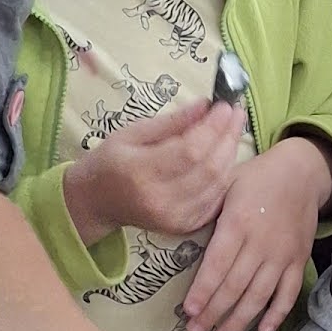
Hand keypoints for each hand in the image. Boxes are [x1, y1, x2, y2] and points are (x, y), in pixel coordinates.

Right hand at [63, 97, 243, 244]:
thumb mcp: (131, 133)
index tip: (225, 106)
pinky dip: (225, 176)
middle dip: (228, 136)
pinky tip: (224, 156)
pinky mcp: (183, 226)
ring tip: (232, 130)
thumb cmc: (110, 162)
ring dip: (231, 154)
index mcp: (141, 173)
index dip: (213, 127)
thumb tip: (206, 105)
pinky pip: (216, 199)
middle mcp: (160, 200)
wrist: (95, 202)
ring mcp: (174, 217)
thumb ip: (171, 121)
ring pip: (218, 184)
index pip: (190, 150)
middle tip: (236, 113)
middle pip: (210, 168)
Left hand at [185, 136, 331, 330]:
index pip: (217, 265)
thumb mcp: (226, 184)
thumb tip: (179, 232)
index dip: (202, 291)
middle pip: (234, 286)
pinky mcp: (299, 260)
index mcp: (238, 222)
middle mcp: (261, 243)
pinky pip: (289, 293)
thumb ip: (207, 211)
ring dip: (239, 320)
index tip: (188, 311)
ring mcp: (283, 255)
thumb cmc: (256, 178)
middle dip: (213, 313)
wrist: (302, 172)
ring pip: (259, 295)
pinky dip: (277, 314)